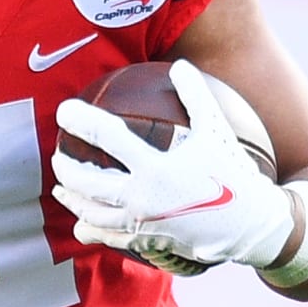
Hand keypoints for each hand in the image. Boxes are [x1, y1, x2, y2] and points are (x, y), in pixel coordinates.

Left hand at [52, 59, 294, 273]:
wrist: (249, 225)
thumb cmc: (234, 174)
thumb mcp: (217, 130)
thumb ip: (196, 96)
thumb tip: (180, 65)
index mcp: (155, 167)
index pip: (106, 138)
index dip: (81, 121)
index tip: (63, 112)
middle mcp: (142, 197)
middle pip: (87, 182)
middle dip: (66, 167)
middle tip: (58, 156)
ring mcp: (141, 223)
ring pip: (92, 213)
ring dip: (72, 200)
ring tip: (61, 191)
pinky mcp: (145, 241)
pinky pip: (109, 237)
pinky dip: (91, 230)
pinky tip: (81, 226)